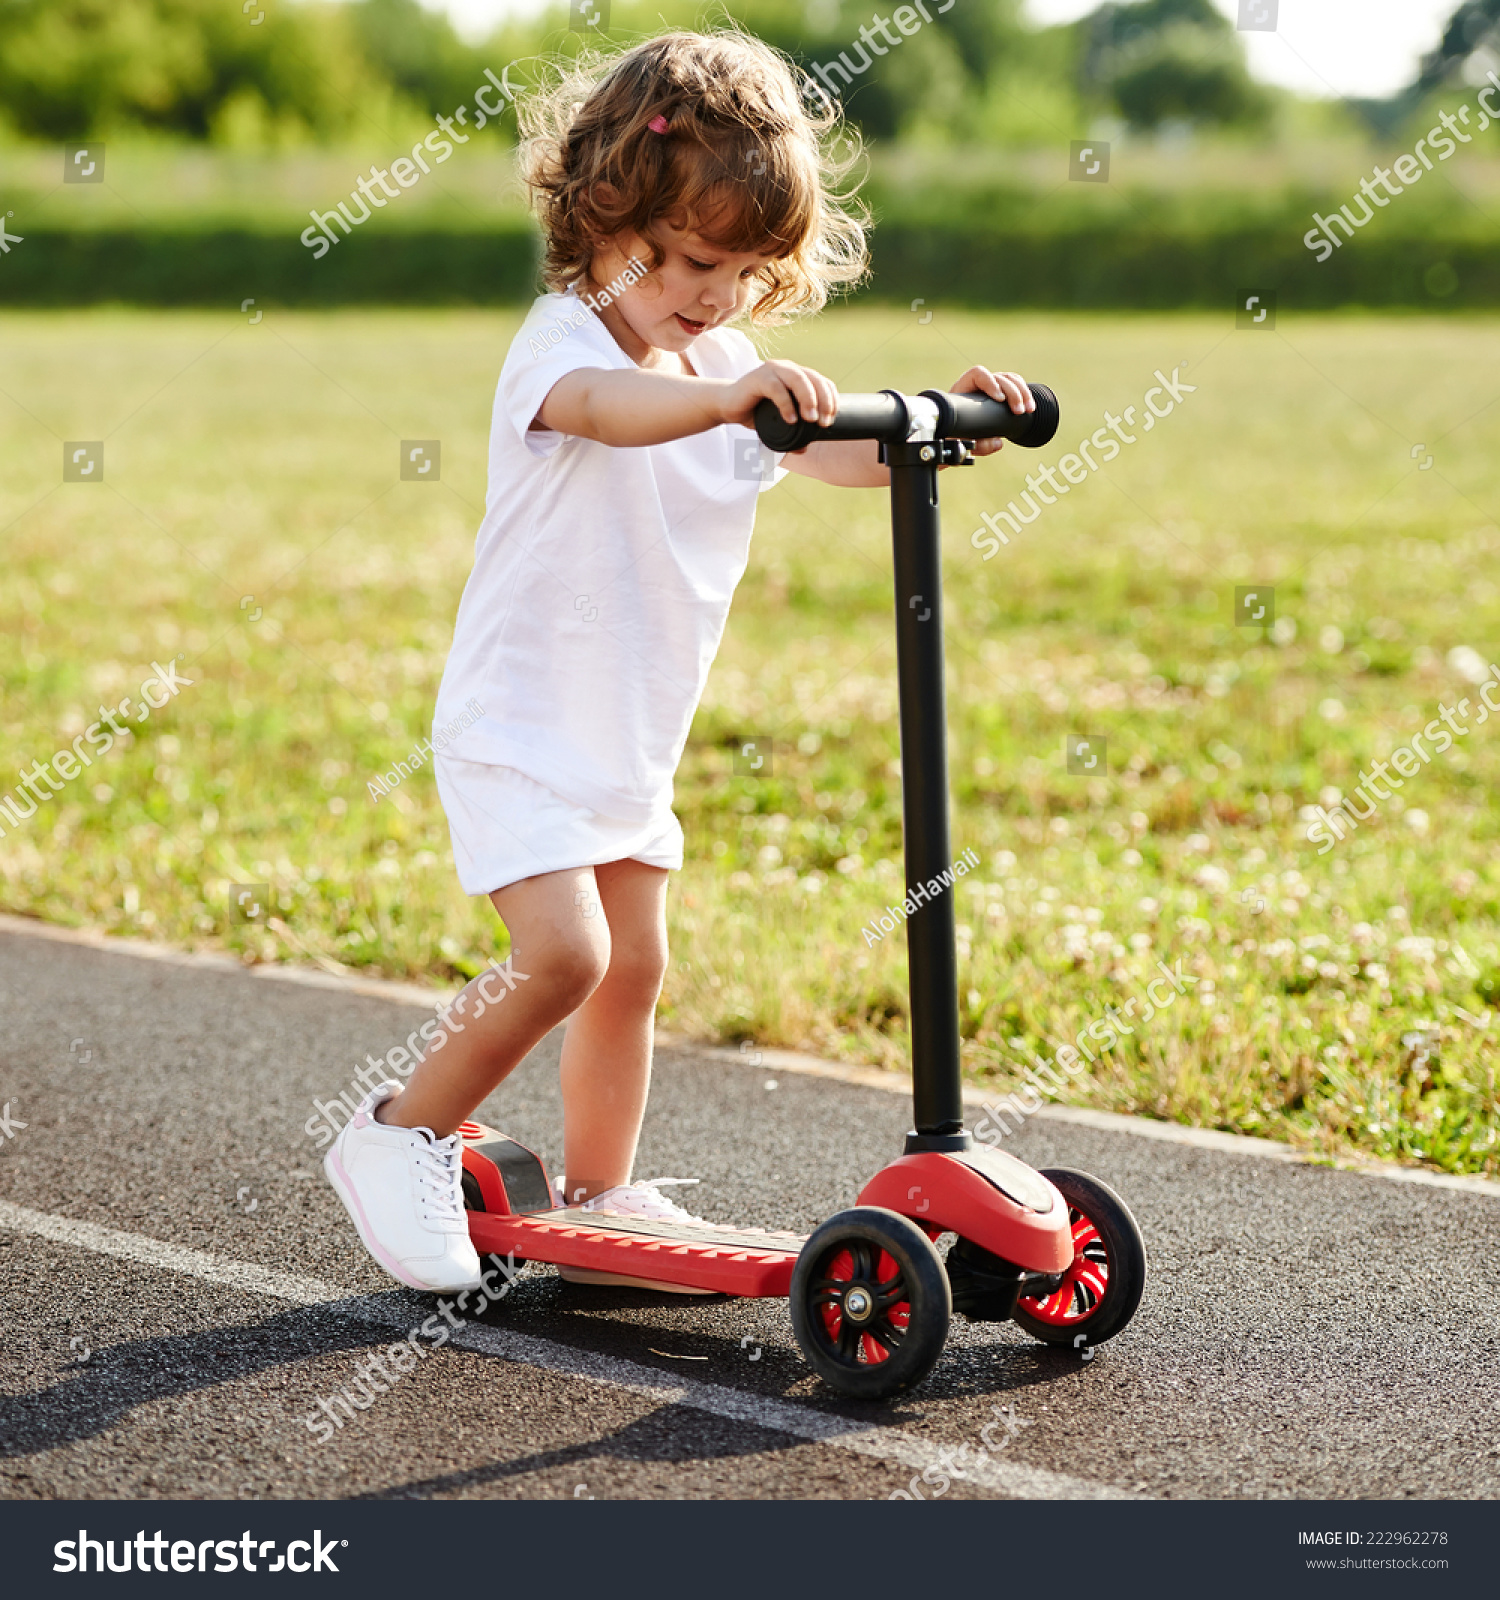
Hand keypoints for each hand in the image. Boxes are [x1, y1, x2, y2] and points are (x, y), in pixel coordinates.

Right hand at [718, 359, 838, 430]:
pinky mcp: (758, 378)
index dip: (831, 400)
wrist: (727, 406)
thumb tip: (804, 449)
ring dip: (809, 399)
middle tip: (823, 422)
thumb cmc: (755, 411)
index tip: (830, 420)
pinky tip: (790, 419)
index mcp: (797, 376)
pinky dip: (786, 404)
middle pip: (814, 379)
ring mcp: (772, 370)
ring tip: (811, 419)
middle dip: (824, 401)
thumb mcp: (777, 423)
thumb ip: (791, 433)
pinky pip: (777, 388)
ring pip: (798, 379)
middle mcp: (787, 369)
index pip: (823, 382)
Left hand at [950, 366, 1033, 457]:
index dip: (990, 382)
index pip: (977, 374)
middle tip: (1018, 411)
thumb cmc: (952, 437)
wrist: (954, 438)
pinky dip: (1025, 396)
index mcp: (963, 390)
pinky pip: (1016, 387)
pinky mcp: (1002, 396)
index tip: (999, 399)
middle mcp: (978, 386)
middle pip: (1000, 377)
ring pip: (1011, 380)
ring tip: (1028, 410)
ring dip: (1023, 393)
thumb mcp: (960, 443)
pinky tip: (1030, 408)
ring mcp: (991, 388)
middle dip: (1013, 393)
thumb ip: (975, 445)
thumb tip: (997, 443)